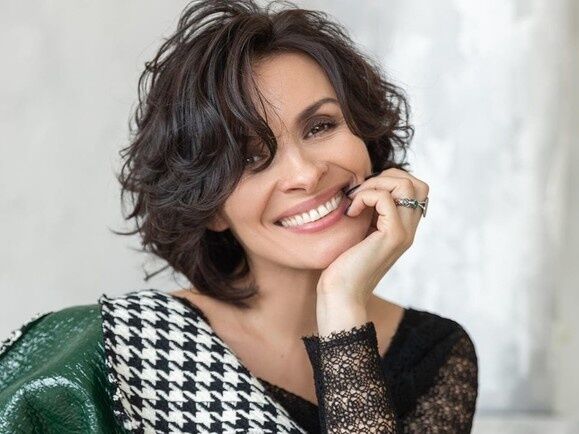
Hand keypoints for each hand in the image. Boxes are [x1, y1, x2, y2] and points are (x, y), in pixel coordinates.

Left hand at [316, 168, 428, 306]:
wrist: (340, 295)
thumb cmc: (342, 267)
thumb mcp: (357, 232)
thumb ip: (367, 213)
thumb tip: (360, 186)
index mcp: (402, 228)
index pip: (415, 189)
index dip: (390, 181)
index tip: (363, 193)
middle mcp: (409, 230)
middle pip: (417, 184)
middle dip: (387, 177)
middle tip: (361, 194)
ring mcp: (404, 233)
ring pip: (407, 185)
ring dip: (376, 185)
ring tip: (355, 201)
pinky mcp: (393, 236)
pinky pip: (386, 199)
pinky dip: (365, 197)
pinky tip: (351, 213)